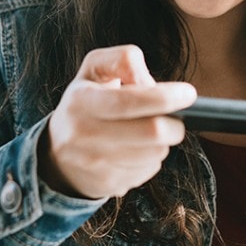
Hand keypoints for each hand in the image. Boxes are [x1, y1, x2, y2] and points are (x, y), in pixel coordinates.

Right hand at [41, 45, 195, 198]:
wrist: (56, 153)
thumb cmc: (85, 103)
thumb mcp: (95, 69)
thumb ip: (123, 60)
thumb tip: (149, 83)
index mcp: (81, 101)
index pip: (128, 102)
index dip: (164, 98)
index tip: (188, 94)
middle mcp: (83, 135)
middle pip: (151, 133)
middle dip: (174, 124)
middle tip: (176, 118)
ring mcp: (94, 164)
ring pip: (154, 154)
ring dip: (162, 142)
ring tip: (149, 132)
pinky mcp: (107, 184)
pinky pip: (148, 170)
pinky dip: (151, 158)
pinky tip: (137, 149)